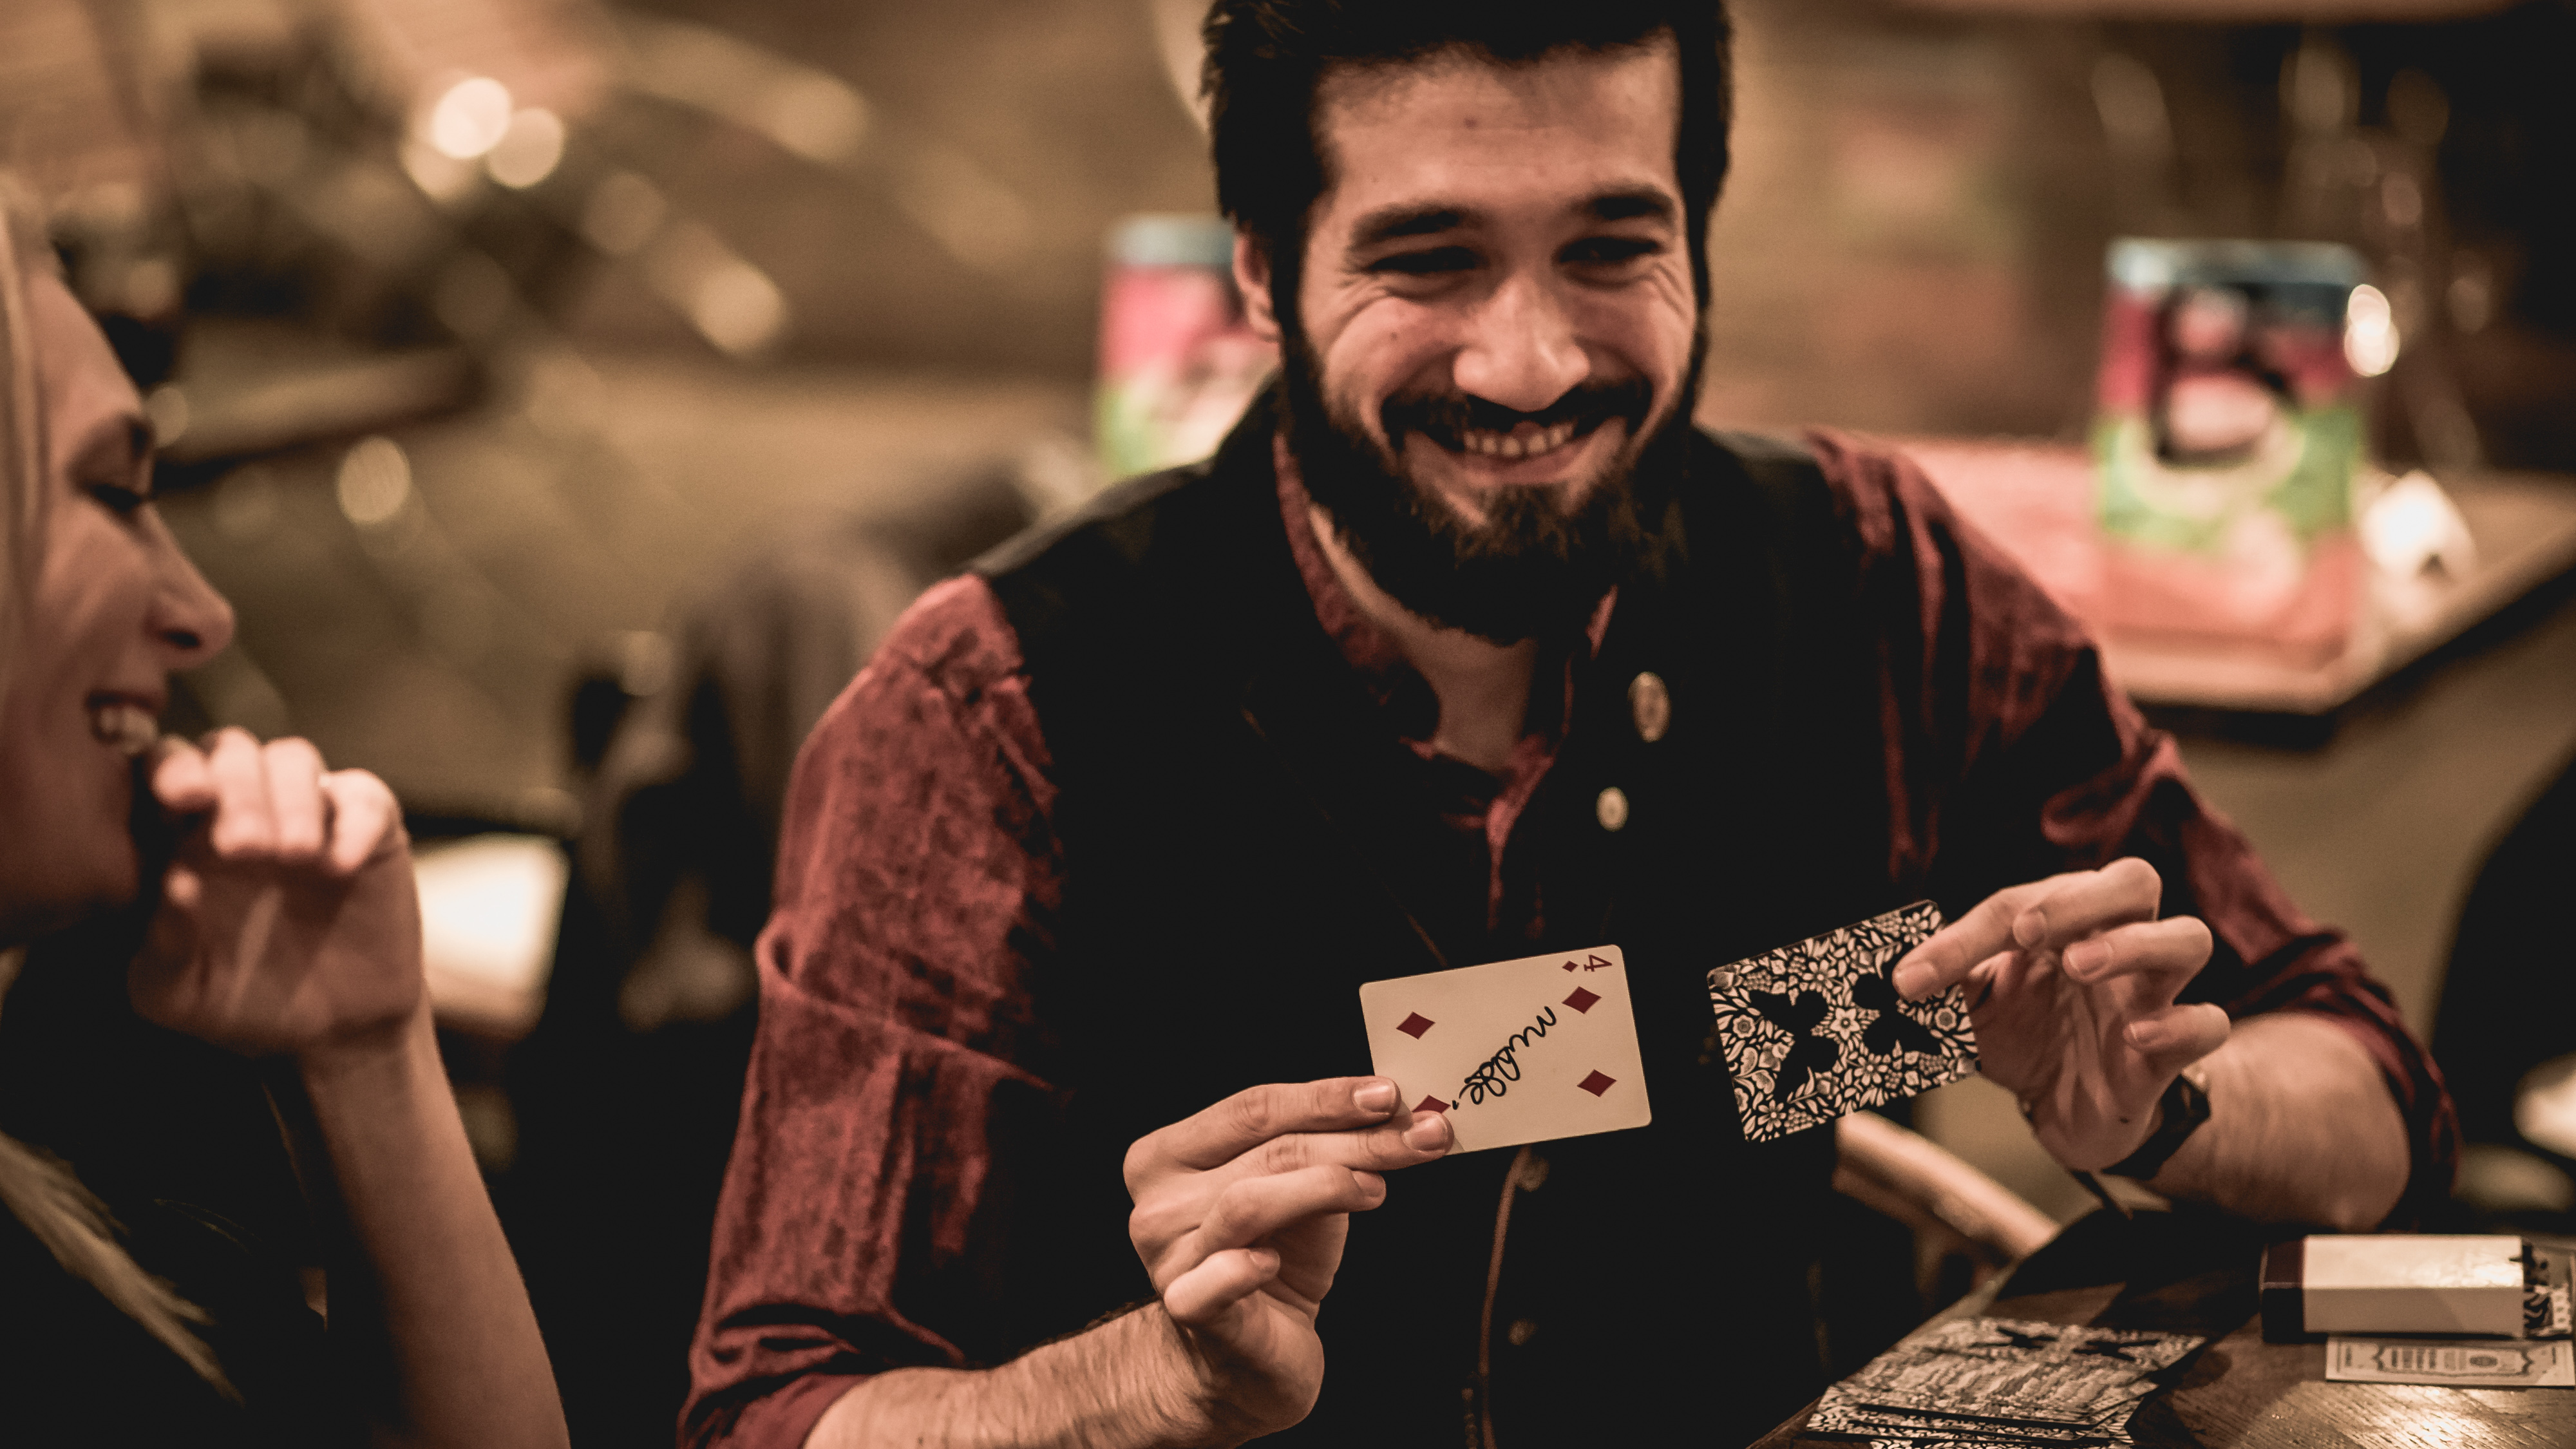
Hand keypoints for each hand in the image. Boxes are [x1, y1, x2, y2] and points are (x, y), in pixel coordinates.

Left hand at [129, 729, 423, 1062]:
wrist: (335, 1027)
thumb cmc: (242, 1003)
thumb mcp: (180, 995)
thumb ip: (161, 950)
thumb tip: (175, 887)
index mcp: (178, 838)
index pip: (163, 771)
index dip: (170, 768)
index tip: (182, 799)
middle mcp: (240, 812)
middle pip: (228, 749)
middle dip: (235, 787)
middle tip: (244, 848)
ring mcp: (307, 814)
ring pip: (293, 757)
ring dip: (290, 797)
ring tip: (295, 856)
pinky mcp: (368, 828)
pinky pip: (364, 796)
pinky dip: (354, 823)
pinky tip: (342, 866)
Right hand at [1123, 1077, 1450, 1442]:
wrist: (1243, 1357)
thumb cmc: (1270, 1261)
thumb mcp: (1299, 1194)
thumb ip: (1324, 1151)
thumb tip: (1397, 1112)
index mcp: (1169, 1155)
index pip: (1253, 1107)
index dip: (1326, 1097)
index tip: (1389, 1095)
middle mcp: (1157, 1202)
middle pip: (1267, 1151)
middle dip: (1354, 1139)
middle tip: (1420, 1135)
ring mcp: (1169, 1257)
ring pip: (1249, 1203)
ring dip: (1326, 1186)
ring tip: (1377, 1189)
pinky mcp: (1188, 1310)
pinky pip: (1215, 1280)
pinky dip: (1244, 1267)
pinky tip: (1272, 1262)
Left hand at [1893, 859, 2228, 1171]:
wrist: (2065, 1111)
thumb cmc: (2024, 1039)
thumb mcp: (1971, 1011)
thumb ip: (1940, 986)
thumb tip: (1890, 973)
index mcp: (2063, 924)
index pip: (2023, 904)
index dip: (1965, 936)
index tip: (1911, 977)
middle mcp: (2116, 946)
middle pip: (2134, 882)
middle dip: (2080, 898)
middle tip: (2027, 931)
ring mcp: (2152, 996)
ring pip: (2187, 939)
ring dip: (2132, 945)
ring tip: (2079, 965)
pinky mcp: (2172, 1053)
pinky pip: (2207, 1023)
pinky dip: (2179, 1024)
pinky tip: (2135, 1036)